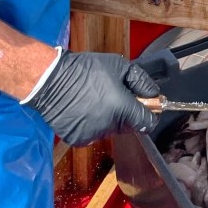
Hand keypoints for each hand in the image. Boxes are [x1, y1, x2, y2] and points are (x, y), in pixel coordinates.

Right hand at [26, 50, 159, 146]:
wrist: (52, 81)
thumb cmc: (87, 70)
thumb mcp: (120, 66)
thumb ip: (141, 81)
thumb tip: (154, 94)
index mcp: (122, 109)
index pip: (147, 124)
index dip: (151, 115)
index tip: (147, 107)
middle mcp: (109, 126)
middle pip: (129, 126)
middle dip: (128, 114)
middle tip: (117, 95)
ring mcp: (93, 135)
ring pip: (111, 130)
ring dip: (110, 119)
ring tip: (97, 99)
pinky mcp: (78, 140)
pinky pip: (93, 133)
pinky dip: (93, 123)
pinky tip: (85, 108)